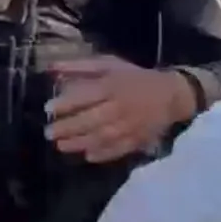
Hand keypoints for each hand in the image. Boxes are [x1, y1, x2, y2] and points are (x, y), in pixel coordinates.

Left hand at [45, 56, 195, 163]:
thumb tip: (50, 68)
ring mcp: (131, 125)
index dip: (66, 103)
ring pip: (103, 137)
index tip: (48, 108)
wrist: (172, 94)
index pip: (87, 95)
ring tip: (60, 146)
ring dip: (80, 143)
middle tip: (48, 133)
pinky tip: (88, 156)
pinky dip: (104, 154)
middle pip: (92, 119)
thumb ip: (79, 66)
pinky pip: (120, 149)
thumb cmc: (134, 78)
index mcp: (113, 86)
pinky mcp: (139, 139)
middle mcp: (121, 106)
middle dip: (68, 127)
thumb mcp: (109, 65)